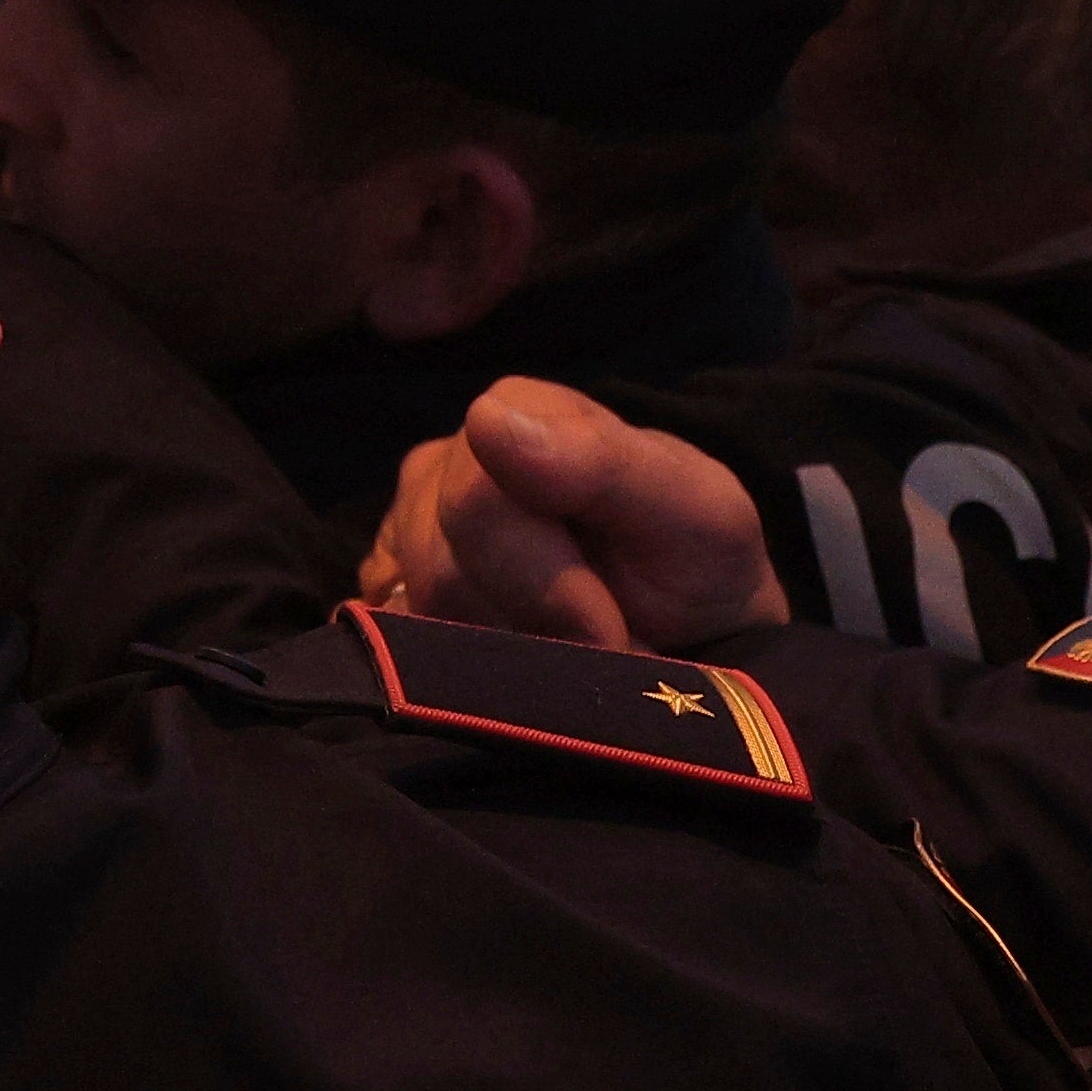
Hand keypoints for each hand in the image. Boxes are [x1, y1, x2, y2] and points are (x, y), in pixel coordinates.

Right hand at [355, 381, 784, 655]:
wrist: (696, 643)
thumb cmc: (700, 569)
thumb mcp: (697, 511)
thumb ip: (604, 461)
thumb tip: (485, 420)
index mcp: (516, 411)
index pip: (477, 504)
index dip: (546, 585)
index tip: (609, 628)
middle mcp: (443, 464)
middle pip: (442, 569)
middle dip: (532, 627)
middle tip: (601, 647)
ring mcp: (406, 535)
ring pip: (417, 621)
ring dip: (508, 657)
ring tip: (570, 654)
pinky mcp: (391, 602)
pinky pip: (395, 652)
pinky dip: (463, 679)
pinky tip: (516, 660)